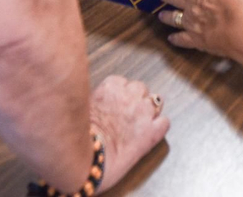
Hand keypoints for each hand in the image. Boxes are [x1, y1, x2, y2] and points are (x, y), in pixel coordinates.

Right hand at [88, 75, 169, 191]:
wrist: (83, 159)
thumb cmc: (77, 137)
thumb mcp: (81, 107)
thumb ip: (96, 100)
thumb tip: (99, 103)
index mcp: (110, 87)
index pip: (123, 83)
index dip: (121, 95)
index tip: (116, 105)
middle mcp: (129, 95)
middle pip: (141, 88)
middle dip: (136, 100)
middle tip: (128, 116)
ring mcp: (142, 112)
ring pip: (156, 101)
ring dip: (150, 111)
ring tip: (139, 126)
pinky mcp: (152, 132)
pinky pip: (164, 123)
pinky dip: (159, 128)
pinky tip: (149, 136)